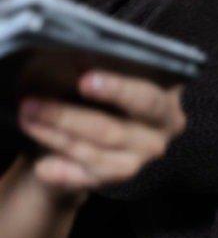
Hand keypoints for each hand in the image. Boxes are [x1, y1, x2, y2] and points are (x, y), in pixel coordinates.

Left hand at [17, 70, 187, 194]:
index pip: (145, 97)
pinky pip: (89, 179)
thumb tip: (81, 57)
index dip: (116, 89)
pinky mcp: (120, 180)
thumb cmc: (120, 89)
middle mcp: (160, 134)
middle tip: (33, 103)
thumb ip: (115, 67)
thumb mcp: (127, 74)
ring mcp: (141, 161)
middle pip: (113, 130)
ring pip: (96, 154)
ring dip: (57, 138)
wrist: (116, 128)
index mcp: (167, 101)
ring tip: (29, 121)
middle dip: (69, 116)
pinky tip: (43, 166)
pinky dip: (65, 172)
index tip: (84, 80)